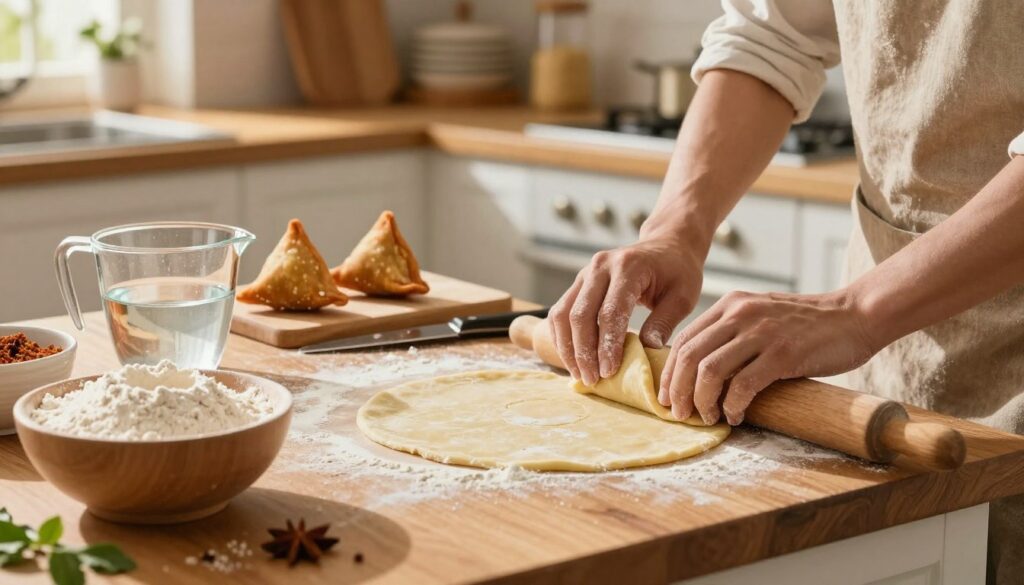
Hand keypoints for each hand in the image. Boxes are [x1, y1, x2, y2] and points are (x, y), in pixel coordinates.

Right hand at [548, 235, 704, 385]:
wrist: (666, 245)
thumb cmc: (678, 272)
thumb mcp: (682, 297)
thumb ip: (664, 322)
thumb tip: (647, 351)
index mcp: (628, 267)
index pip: (610, 312)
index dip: (607, 345)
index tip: (609, 372)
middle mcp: (600, 266)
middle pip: (581, 314)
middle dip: (584, 352)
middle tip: (592, 380)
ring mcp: (586, 273)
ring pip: (563, 314)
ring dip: (568, 347)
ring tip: (580, 374)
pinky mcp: (579, 282)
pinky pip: (560, 311)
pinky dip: (562, 336)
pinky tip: (571, 358)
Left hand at [658, 289, 879, 425]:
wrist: (855, 315)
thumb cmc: (807, 325)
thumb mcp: (760, 316)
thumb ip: (732, 333)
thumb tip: (700, 371)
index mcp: (731, 305)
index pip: (684, 340)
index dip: (669, 373)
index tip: (668, 398)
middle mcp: (740, 314)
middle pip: (689, 356)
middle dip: (678, 391)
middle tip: (680, 414)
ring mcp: (762, 332)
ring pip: (710, 372)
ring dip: (702, 401)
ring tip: (707, 417)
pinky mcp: (784, 353)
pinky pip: (743, 385)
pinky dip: (733, 406)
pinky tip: (735, 417)